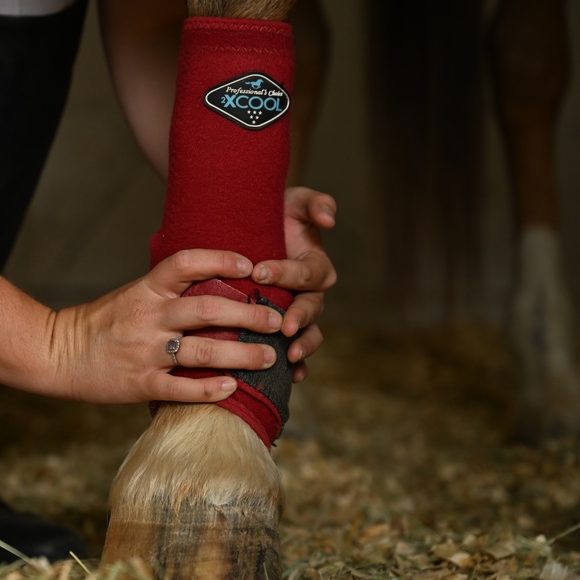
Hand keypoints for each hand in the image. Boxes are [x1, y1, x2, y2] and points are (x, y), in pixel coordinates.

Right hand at [48, 249, 284, 403]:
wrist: (58, 353)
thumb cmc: (100, 323)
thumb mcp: (131, 294)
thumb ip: (167, 291)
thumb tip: (216, 284)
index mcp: (146, 290)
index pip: (187, 264)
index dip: (221, 260)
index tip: (251, 265)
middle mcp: (149, 318)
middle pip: (208, 310)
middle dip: (249, 315)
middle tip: (276, 320)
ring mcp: (145, 352)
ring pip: (203, 352)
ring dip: (241, 355)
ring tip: (269, 357)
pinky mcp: (140, 384)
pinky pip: (182, 388)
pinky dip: (210, 389)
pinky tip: (232, 388)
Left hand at [252, 187, 337, 381]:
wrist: (250, 233)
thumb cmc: (275, 215)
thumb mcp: (295, 201)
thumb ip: (315, 204)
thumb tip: (329, 219)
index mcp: (315, 267)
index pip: (305, 273)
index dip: (284, 273)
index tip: (259, 272)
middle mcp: (310, 294)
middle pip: (311, 308)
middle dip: (298, 318)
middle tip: (283, 326)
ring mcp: (299, 314)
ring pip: (308, 333)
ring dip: (302, 345)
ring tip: (290, 355)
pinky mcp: (285, 329)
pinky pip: (298, 352)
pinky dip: (298, 366)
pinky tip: (291, 377)